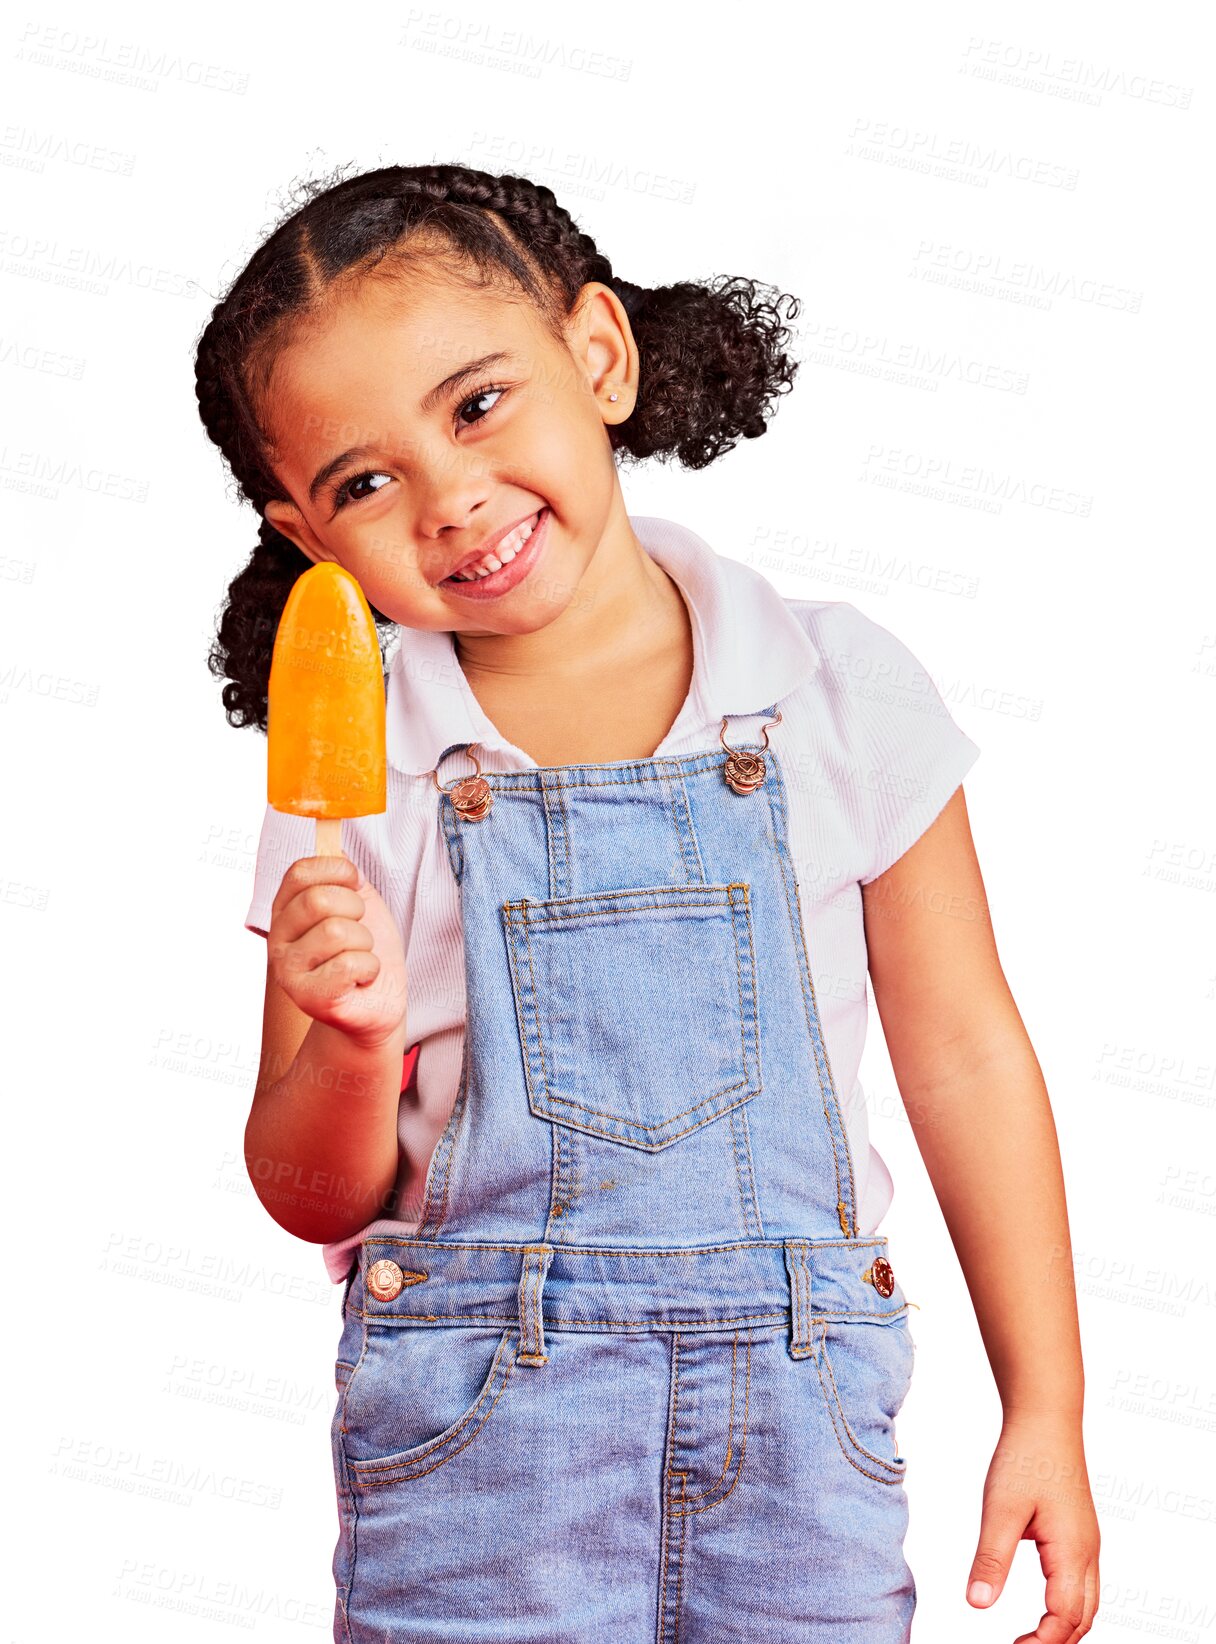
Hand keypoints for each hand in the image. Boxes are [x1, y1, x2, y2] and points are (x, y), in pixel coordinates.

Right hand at [267, 854, 407, 1050]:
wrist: (377, 1004)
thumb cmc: (365, 950)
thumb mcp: (356, 901)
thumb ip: (339, 872)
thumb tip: (329, 824)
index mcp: (285, 911)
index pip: (300, 872)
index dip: (337, 871)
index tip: (354, 885)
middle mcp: (278, 941)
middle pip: (319, 900)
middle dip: (356, 911)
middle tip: (360, 930)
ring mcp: (289, 972)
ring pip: (339, 932)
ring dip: (365, 944)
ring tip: (360, 958)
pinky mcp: (310, 998)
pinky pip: (351, 964)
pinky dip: (370, 969)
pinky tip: (361, 980)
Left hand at [965, 1410, 1099, 1641]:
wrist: (1046, 1417)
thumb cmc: (1025, 1458)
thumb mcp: (1001, 1509)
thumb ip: (990, 1558)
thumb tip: (976, 1604)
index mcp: (1071, 1552)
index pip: (1064, 1617)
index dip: (1042, 1642)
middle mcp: (1087, 1552)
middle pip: (1082, 1618)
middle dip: (1056, 1641)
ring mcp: (1087, 1542)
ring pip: (1086, 1602)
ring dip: (1064, 1626)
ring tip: (1032, 1638)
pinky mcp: (1079, 1532)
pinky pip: (1082, 1582)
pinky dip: (1067, 1605)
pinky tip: (1045, 1603)